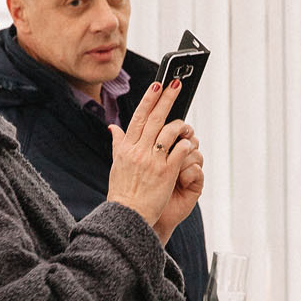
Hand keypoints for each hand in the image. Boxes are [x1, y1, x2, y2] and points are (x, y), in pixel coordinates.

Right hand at [106, 81, 203, 234]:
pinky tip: (188, 142)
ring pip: (169, 132)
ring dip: (180, 125)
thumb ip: (118, 143)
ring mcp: (152, 161)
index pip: (139, 117)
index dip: (149, 100)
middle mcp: (138, 151)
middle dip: (167, 99)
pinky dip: (185, 144)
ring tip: (185, 124)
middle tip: (177, 84)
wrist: (127, 215)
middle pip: (155, 118)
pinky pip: (179, 151)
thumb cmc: (122, 192)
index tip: (157, 84)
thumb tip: (113, 127)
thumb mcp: (116, 164)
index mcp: (126, 147)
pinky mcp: (166, 173)